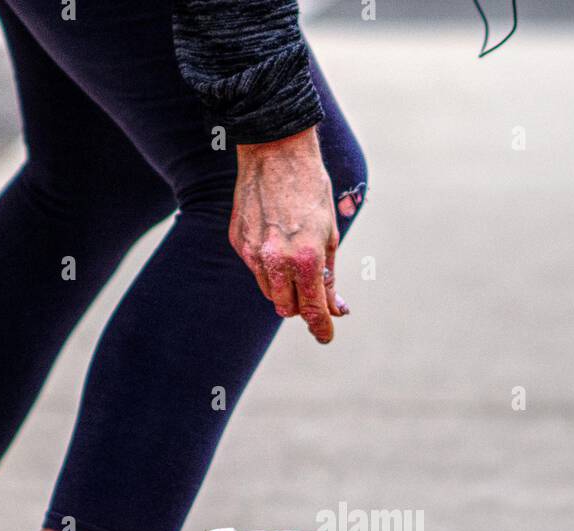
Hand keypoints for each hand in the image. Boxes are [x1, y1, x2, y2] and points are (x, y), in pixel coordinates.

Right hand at [231, 127, 347, 343]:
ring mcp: (252, 252)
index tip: (326, 337)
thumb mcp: (330, 234)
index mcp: (307, 258)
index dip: (321, 328)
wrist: (275, 150)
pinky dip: (267, 266)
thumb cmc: (311, 189)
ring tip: (294, 259)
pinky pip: (255, 269)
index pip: (312, 309)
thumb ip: (329, 276)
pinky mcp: (237, 241)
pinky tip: (275, 240)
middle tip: (312, 291)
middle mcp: (277, 260)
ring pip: (270, 292)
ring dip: (284, 288)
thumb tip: (336, 309)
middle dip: (301, 305)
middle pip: (287, 308)